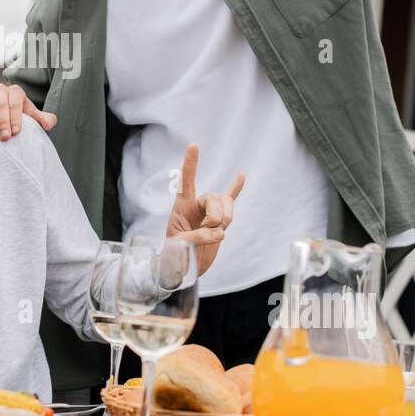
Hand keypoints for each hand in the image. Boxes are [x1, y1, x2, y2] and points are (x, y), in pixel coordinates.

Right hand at [0, 83, 55, 140]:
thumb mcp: (30, 116)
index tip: (17, 132)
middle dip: (4, 121)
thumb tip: (50, 123)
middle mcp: (0, 89)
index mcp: (15, 91)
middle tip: (6, 137)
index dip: (16, 117)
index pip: (16, 102)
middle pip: (1, 103)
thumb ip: (41, 119)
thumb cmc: (17, 115)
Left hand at [164, 143, 245, 275]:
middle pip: (214, 198)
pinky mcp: (219, 222)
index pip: (186, 182)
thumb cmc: (173, 258)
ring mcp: (208, 213)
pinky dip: (235, 189)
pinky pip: (230, 202)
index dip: (190, 164)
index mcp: (181, 208)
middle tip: (208, 231)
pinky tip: (241, 175)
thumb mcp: (179, 248)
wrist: (180, 270)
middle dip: (216, 215)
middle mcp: (195, 207)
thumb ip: (198, 237)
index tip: (194, 145)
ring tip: (217, 232)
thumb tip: (219, 232)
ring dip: (226, 218)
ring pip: (226, 205)